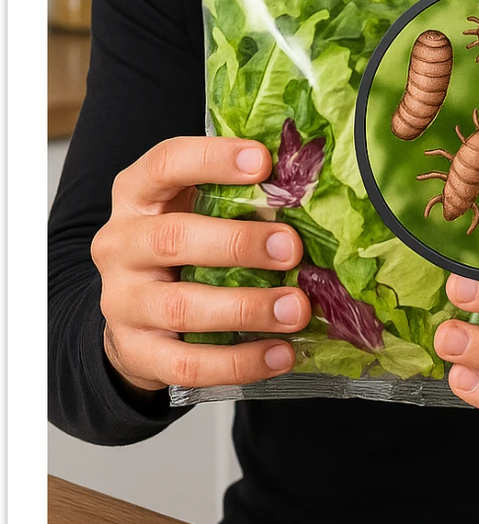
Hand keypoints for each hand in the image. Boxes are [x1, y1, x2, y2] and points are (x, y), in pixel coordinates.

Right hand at [91, 136, 310, 395]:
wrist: (135, 312)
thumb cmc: (183, 246)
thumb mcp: (197, 209)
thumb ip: (238, 197)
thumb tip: (312, 190)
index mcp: (136, 195)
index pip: (165, 164)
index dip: (212, 159)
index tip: (263, 162)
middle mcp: (120, 245)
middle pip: (171, 238)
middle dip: (237, 243)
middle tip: (292, 249)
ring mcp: (121, 301)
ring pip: (180, 307)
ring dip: (246, 308)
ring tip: (297, 310)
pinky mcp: (135, 352)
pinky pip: (186, 364)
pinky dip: (238, 362)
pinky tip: (281, 354)